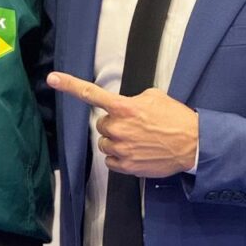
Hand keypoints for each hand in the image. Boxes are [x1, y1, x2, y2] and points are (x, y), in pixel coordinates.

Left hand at [47, 71, 197, 176]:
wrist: (193, 144)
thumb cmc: (176, 118)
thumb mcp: (155, 97)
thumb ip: (133, 100)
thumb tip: (125, 107)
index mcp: (124, 107)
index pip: (91, 94)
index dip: (69, 85)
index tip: (53, 78)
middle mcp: (119, 128)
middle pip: (102, 125)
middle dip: (114, 124)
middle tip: (135, 126)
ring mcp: (121, 148)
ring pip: (105, 144)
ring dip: (116, 141)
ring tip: (138, 140)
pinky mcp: (127, 166)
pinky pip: (110, 161)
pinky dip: (120, 157)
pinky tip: (136, 152)